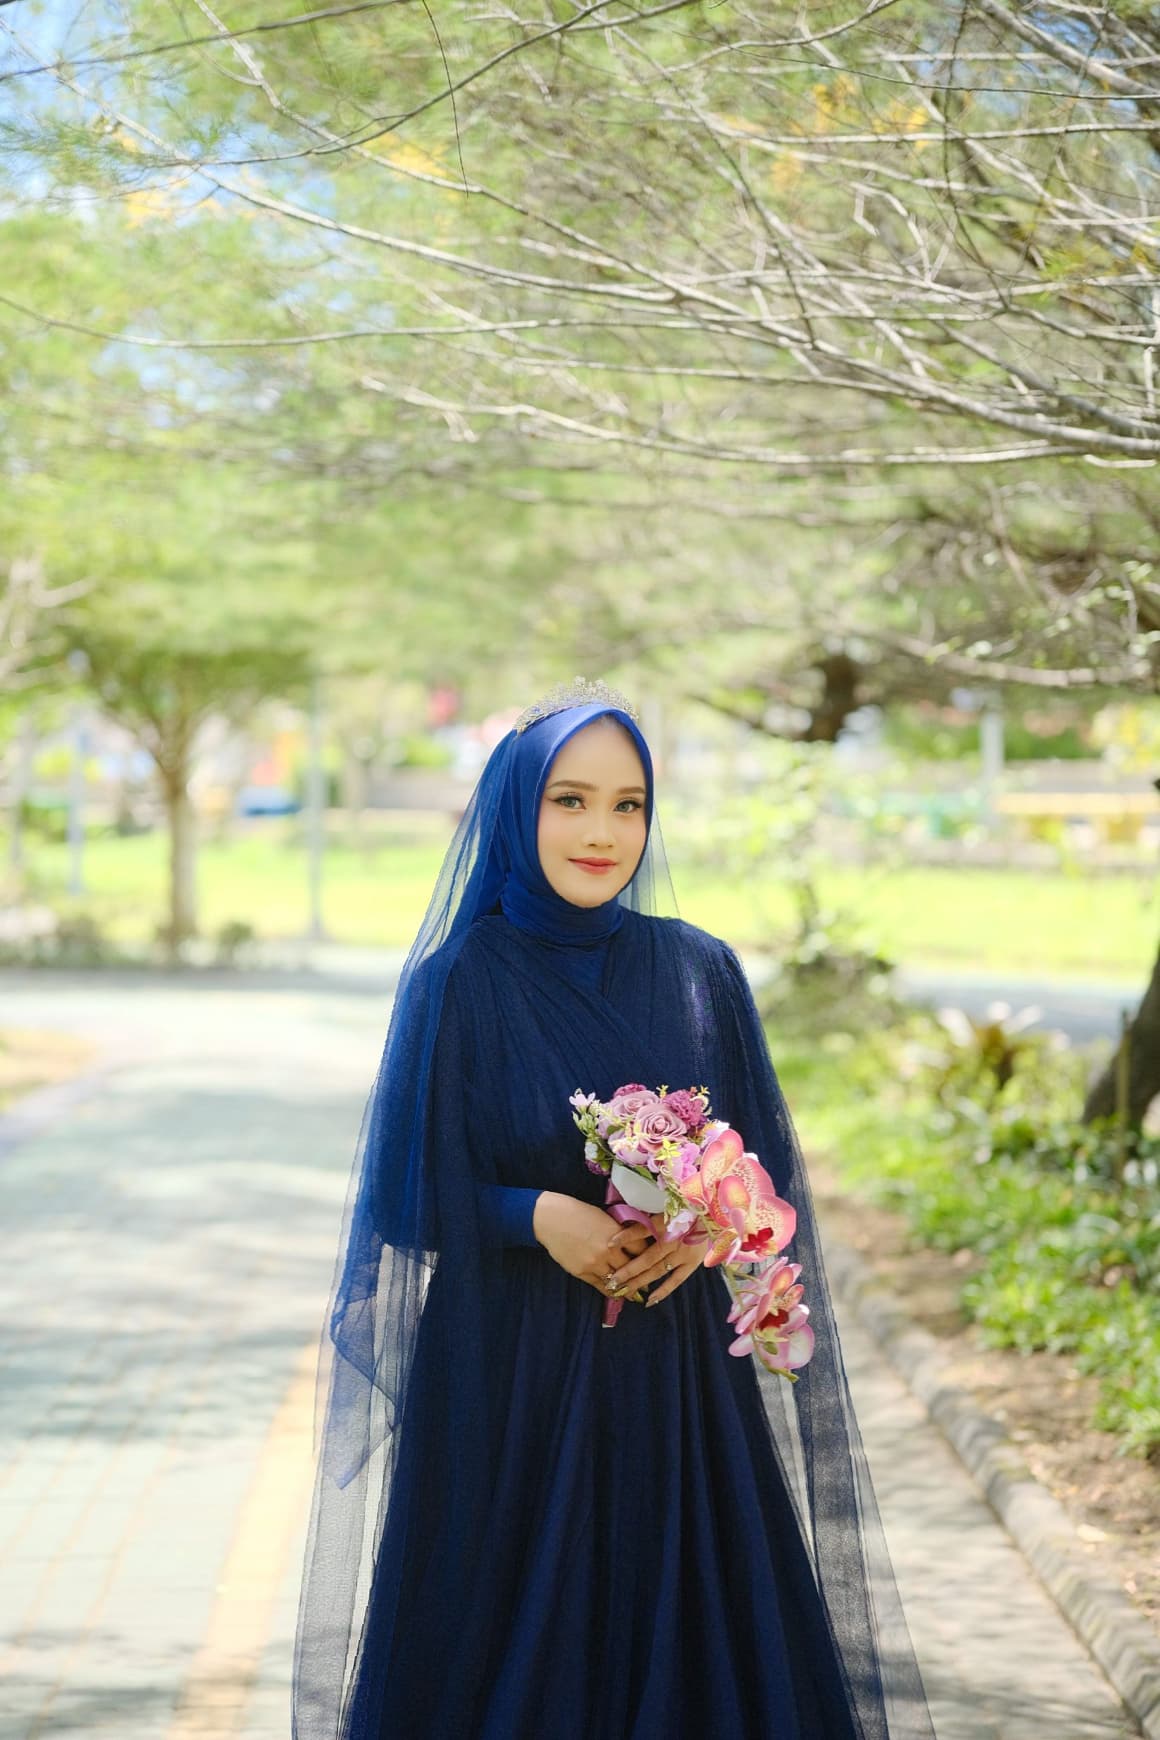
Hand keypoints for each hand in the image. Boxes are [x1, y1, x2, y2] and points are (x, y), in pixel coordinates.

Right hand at [532, 1192, 653, 1295]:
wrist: (551, 1219)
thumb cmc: (578, 1212)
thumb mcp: (604, 1218)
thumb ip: (619, 1233)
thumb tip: (633, 1242)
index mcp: (616, 1234)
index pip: (641, 1251)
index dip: (649, 1257)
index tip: (655, 1262)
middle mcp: (608, 1251)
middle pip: (632, 1269)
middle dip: (642, 1277)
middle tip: (650, 1283)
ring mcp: (594, 1264)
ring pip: (617, 1281)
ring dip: (628, 1289)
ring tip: (636, 1295)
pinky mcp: (582, 1272)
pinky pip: (600, 1286)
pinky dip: (610, 1291)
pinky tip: (617, 1294)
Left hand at [604, 1211, 710, 1306]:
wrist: (714, 1214)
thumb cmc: (687, 1207)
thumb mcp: (667, 1206)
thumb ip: (650, 1215)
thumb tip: (625, 1220)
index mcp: (667, 1222)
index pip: (642, 1230)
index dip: (625, 1237)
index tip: (609, 1243)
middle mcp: (674, 1240)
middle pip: (647, 1257)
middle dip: (627, 1270)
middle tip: (611, 1281)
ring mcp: (683, 1254)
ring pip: (657, 1270)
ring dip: (639, 1281)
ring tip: (623, 1290)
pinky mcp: (692, 1263)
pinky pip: (676, 1280)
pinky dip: (663, 1291)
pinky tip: (649, 1300)